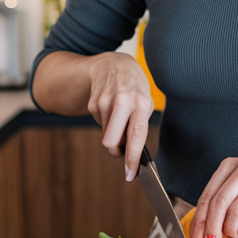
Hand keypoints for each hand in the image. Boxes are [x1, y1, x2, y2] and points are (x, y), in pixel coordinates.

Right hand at [84, 52, 152, 181]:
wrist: (114, 64)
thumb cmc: (135, 87)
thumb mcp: (145, 101)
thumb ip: (139, 124)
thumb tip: (131, 153)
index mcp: (140, 102)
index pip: (136, 136)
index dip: (133, 158)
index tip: (131, 174)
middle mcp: (122, 101)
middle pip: (110, 141)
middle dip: (115, 151)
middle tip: (121, 150)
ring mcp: (105, 102)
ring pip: (106, 134)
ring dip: (113, 133)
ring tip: (120, 116)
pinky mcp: (93, 103)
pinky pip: (100, 124)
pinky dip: (106, 123)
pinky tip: (111, 108)